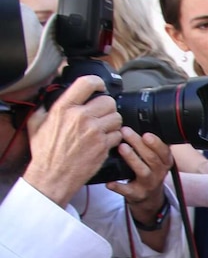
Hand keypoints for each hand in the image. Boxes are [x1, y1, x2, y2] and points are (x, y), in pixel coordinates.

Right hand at [22, 75, 122, 206]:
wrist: (53, 175)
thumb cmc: (45, 152)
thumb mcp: (37, 124)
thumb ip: (46, 108)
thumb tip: (50, 99)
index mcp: (64, 108)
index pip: (87, 83)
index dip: (97, 82)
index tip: (100, 86)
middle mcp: (81, 117)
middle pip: (109, 101)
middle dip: (107, 106)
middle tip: (102, 113)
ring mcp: (95, 132)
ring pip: (117, 117)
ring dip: (113, 122)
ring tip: (103, 127)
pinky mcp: (104, 146)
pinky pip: (118, 134)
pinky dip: (114, 137)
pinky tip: (105, 140)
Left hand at [106, 130, 172, 205]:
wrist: (149, 197)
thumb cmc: (149, 171)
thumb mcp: (157, 158)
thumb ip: (152, 145)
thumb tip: (141, 122)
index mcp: (165, 162)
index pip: (164, 151)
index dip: (156, 143)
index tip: (146, 133)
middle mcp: (159, 173)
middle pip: (152, 158)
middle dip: (139, 144)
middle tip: (125, 131)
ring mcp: (148, 184)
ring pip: (142, 171)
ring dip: (132, 159)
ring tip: (121, 147)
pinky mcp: (137, 194)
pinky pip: (128, 191)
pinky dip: (119, 187)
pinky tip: (110, 182)